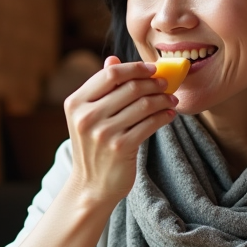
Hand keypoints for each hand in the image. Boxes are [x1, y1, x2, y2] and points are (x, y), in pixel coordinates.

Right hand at [63, 56, 176, 207]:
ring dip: (162, 99)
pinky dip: (163, 117)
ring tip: (171, 100)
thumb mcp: (88, 117)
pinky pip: (149, 124)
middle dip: (153, 83)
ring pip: (143, 104)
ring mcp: (103, 133)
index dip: (134, 68)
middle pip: (129, 87)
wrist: (90, 186)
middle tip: (166, 83)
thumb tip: (113, 59)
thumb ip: (101, 89)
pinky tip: (169, 115)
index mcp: (76, 103)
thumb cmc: (93, 147)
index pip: (110, 74)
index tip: (152, 68)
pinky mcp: (121, 147)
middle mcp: (87, 116)